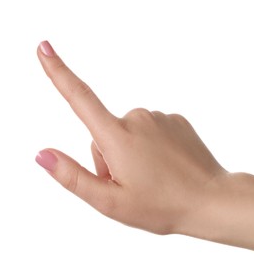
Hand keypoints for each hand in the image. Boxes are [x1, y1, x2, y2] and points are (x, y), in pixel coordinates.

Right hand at [36, 41, 226, 234]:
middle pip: (104, 133)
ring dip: (131, 152)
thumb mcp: (110, 200)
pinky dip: (151, 146)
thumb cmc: (161, 206)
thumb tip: (42, 154)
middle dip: (110, 156)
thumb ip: (72, 176)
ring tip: (151, 175)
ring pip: (128, 132)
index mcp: (118, 137)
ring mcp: (159, 116)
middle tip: (132, 181)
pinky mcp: (175, 119)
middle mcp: (137, 118)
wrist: (211, 200)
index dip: (59, 72)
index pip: (80, 98)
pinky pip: (150, 130)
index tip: (44, 48)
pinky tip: (166, 165)